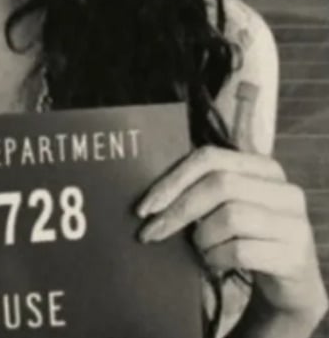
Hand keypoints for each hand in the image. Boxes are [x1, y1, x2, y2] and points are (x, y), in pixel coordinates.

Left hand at [136, 146, 327, 330]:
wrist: (291, 282)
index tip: (145, 206)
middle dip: (177, 211)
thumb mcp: (226, 206)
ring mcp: (294, 222)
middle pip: (218, 185)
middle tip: (151, 232)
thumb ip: (200, 189)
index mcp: (263, 167)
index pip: (209, 158)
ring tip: (200, 248)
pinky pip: (240, 251)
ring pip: (230, 218)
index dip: (173, 180)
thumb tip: (151, 196)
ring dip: (203, 238)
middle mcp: (284, 190)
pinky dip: (217, 258)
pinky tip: (214, 262)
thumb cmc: (246, 236)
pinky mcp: (294, 256)